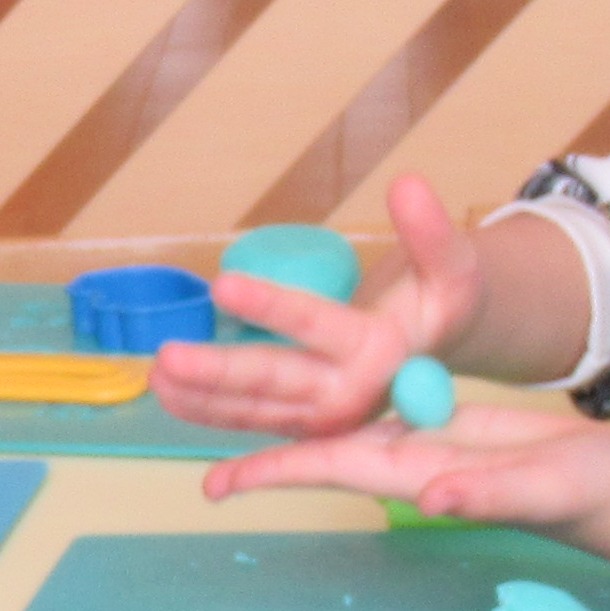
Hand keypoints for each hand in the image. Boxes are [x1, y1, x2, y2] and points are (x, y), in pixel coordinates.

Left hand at [147, 175, 490, 438]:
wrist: (444, 353)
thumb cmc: (443, 299)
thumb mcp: (454, 264)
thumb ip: (431, 230)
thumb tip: (408, 184)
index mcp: (380, 352)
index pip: (317, 324)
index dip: (271, 305)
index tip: (224, 283)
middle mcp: (349, 395)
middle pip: (273, 380)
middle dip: (217, 372)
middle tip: (167, 357)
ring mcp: (322, 419)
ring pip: (252, 409)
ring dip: (200, 396)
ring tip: (155, 373)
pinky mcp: (304, 426)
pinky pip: (249, 420)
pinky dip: (206, 410)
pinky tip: (167, 393)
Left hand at [204, 394, 609, 544]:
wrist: (607, 488)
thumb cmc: (580, 493)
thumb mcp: (539, 489)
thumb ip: (487, 497)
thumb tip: (430, 500)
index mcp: (414, 474)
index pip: (329, 469)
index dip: (273, 472)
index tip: (216, 483)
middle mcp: (399, 460)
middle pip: (309, 442)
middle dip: (247, 431)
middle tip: (177, 398)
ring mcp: (413, 441)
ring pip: (327, 421)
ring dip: (272, 408)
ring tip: (209, 384)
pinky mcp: (431, 422)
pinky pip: (363, 404)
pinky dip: (323, 391)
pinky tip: (293, 379)